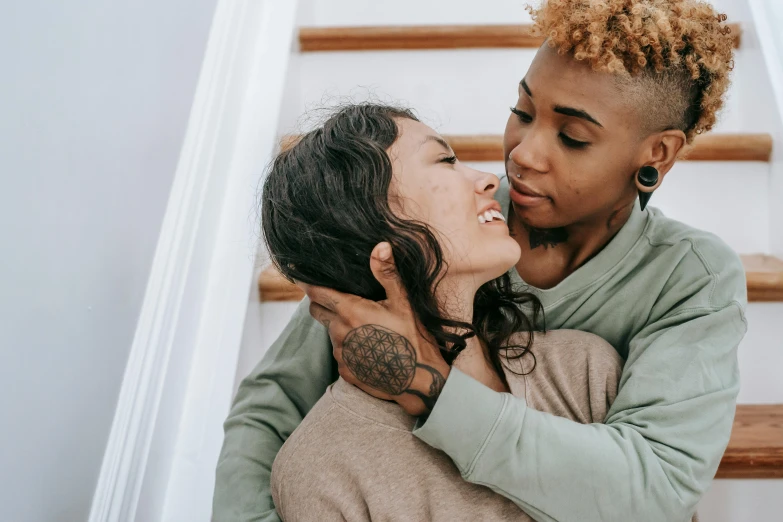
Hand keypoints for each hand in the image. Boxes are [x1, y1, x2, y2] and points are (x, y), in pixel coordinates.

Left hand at [298, 242, 449, 416]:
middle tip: (340, 299)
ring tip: (363, 326)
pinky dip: (348, 347)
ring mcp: (340, 353)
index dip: (306, 283)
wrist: (420, 380)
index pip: (316, 293)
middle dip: (322, 302)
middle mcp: (339, 332)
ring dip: (338, 326)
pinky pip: (340, 353)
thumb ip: (387, 273)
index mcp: (350, 311)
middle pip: (317, 311)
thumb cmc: (413, 338)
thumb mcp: (403, 302)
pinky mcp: (345, 371)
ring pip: (329, 332)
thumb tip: (380, 245)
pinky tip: (368, 347)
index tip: (299, 275)